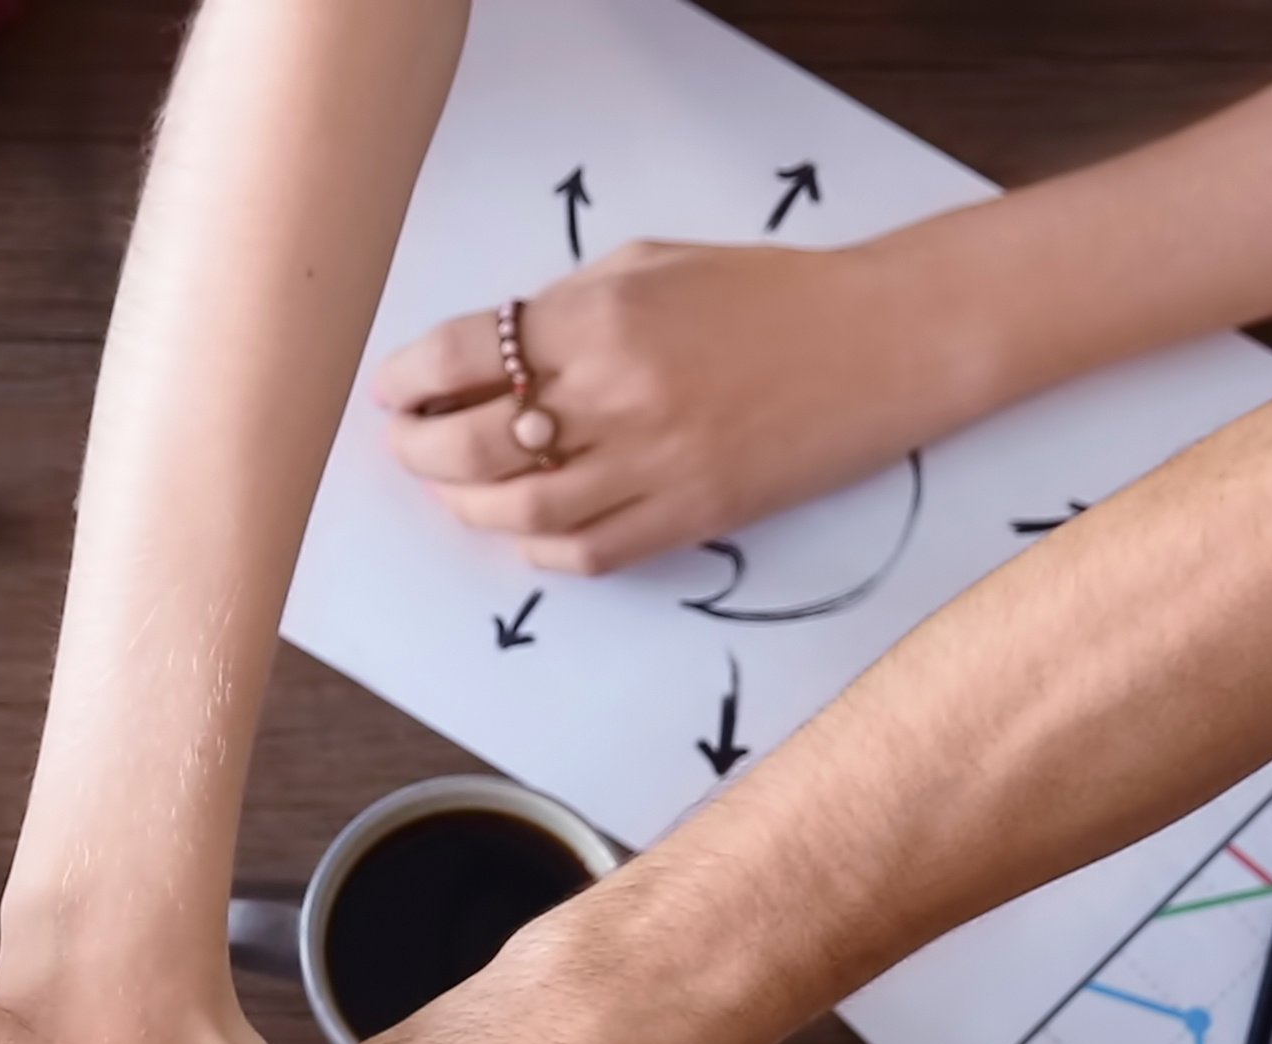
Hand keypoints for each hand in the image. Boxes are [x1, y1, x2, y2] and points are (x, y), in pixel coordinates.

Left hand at [371, 222, 1017, 574]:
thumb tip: (492, 356)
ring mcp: (650, 466)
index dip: (410, 376)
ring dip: (462, 504)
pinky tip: (522, 525)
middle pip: (471, 442)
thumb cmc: (769, 293)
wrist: (878, 343)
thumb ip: (569, 308)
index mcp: (601, 313)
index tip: (393, 388)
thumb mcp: (657, 264)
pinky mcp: (685, 518)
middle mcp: (614, 393)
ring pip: (515, 509)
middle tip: (407, 443)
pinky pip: (582, 552)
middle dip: (419, 448)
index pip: (464, 352)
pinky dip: (534, 544)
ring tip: (449, 489)